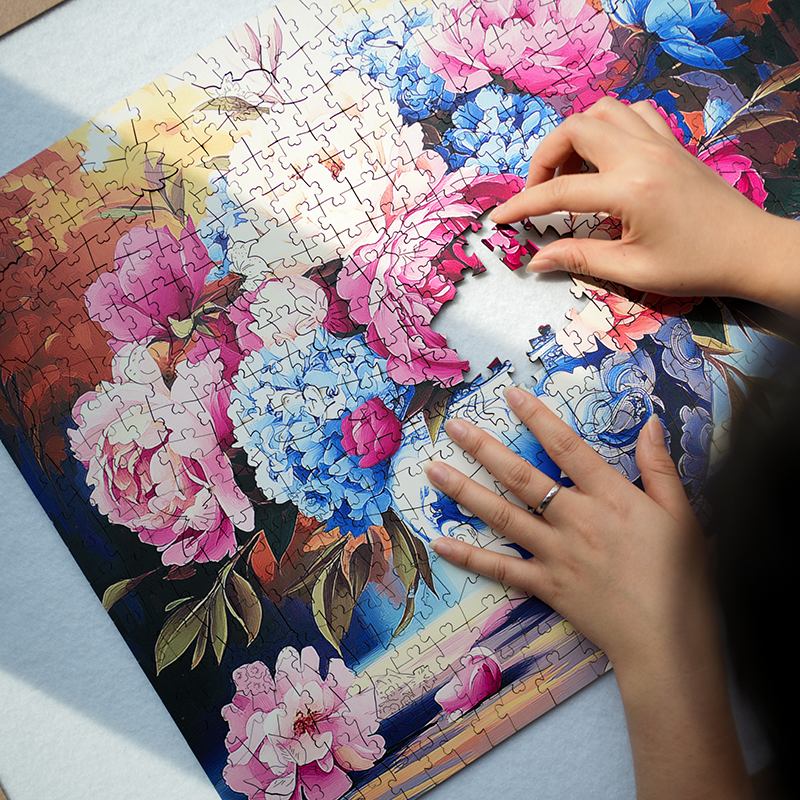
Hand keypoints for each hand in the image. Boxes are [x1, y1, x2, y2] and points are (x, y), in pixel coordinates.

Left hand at [425, 385, 753, 798]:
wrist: (666, 640)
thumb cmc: (680, 575)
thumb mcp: (681, 513)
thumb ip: (660, 466)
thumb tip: (651, 423)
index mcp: (609, 496)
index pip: (567, 447)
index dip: (538, 418)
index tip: (511, 395)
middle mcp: (575, 518)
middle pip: (522, 477)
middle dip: (486, 449)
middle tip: (454, 428)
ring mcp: (555, 553)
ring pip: (503, 515)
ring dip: (466, 492)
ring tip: (434, 472)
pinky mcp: (545, 585)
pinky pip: (501, 568)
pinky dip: (470, 556)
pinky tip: (440, 542)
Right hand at [491, 97, 799, 312]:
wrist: (751, 250)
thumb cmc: (696, 266)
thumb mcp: (633, 271)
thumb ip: (579, 258)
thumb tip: (537, 260)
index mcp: (630, 190)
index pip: (559, 190)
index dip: (522, 205)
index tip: (499, 218)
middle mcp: (643, 156)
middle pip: (575, 129)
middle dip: (544, 157)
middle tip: (540, 193)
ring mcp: (660, 143)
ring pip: (603, 111)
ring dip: (575, 136)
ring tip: (570, 173)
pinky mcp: (673, 143)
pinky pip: (633, 113)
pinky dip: (609, 126)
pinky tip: (606, 157)